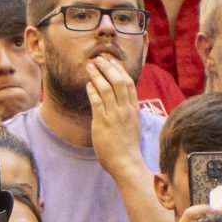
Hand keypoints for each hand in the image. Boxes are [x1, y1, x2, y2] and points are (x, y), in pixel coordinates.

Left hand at [85, 54, 145, 176]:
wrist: (126, 162)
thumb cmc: (127, 147)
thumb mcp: (132, 125)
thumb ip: (127, 112)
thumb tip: (121, 103)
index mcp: (134, 109)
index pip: (129, 83)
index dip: (120, 70)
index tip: (113, 62)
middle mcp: (125, 109)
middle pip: (118, 80)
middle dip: (108, 67)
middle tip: (99, 59)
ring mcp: (115, 115)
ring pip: (107, 87)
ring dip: (97, 74)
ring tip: (90, 66)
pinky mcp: (103, 122)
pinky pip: (97, 101)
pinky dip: (92, 90)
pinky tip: (88, 84)